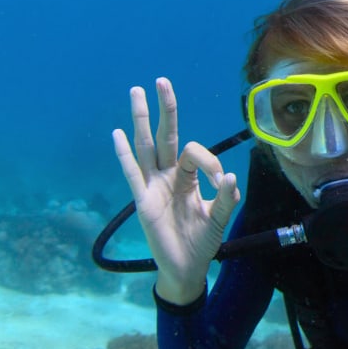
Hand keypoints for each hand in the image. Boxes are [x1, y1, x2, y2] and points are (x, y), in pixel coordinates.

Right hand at [112, 77, 240, 303]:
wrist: (186, 268)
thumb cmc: (202, 242)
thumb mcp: (219, 219)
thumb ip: (226, 200)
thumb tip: (229, 179)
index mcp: (189, 177)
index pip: (194, 153)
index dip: (210, 161)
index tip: (220, 181)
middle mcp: (169, 176)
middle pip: (165, 136)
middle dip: (165, 109)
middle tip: (161, 81)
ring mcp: (153, 186)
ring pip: (146, 147)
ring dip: (142, 120)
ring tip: (136, 92)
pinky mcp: (142, 200)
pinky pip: (132, 173)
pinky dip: (125, 154)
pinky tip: (118, 134)